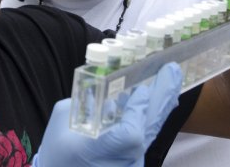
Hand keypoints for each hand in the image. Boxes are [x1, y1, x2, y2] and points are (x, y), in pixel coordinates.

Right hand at [32, 63, 181, 166]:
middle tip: (172, 72)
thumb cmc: (57, 150)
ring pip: (151, 134)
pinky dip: (152, 117)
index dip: (137, 111)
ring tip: (172, 80)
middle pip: (148, 131)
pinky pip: (146, 138)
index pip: (128, 135)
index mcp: (95, 152)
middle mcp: (117, 162)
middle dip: (161, 98)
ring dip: (161, 105)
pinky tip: (161, 99)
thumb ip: (85, 102)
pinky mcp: (132, 164)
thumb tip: (107, 89)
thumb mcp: (61, 120)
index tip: (142, 90)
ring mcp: (128, 166)